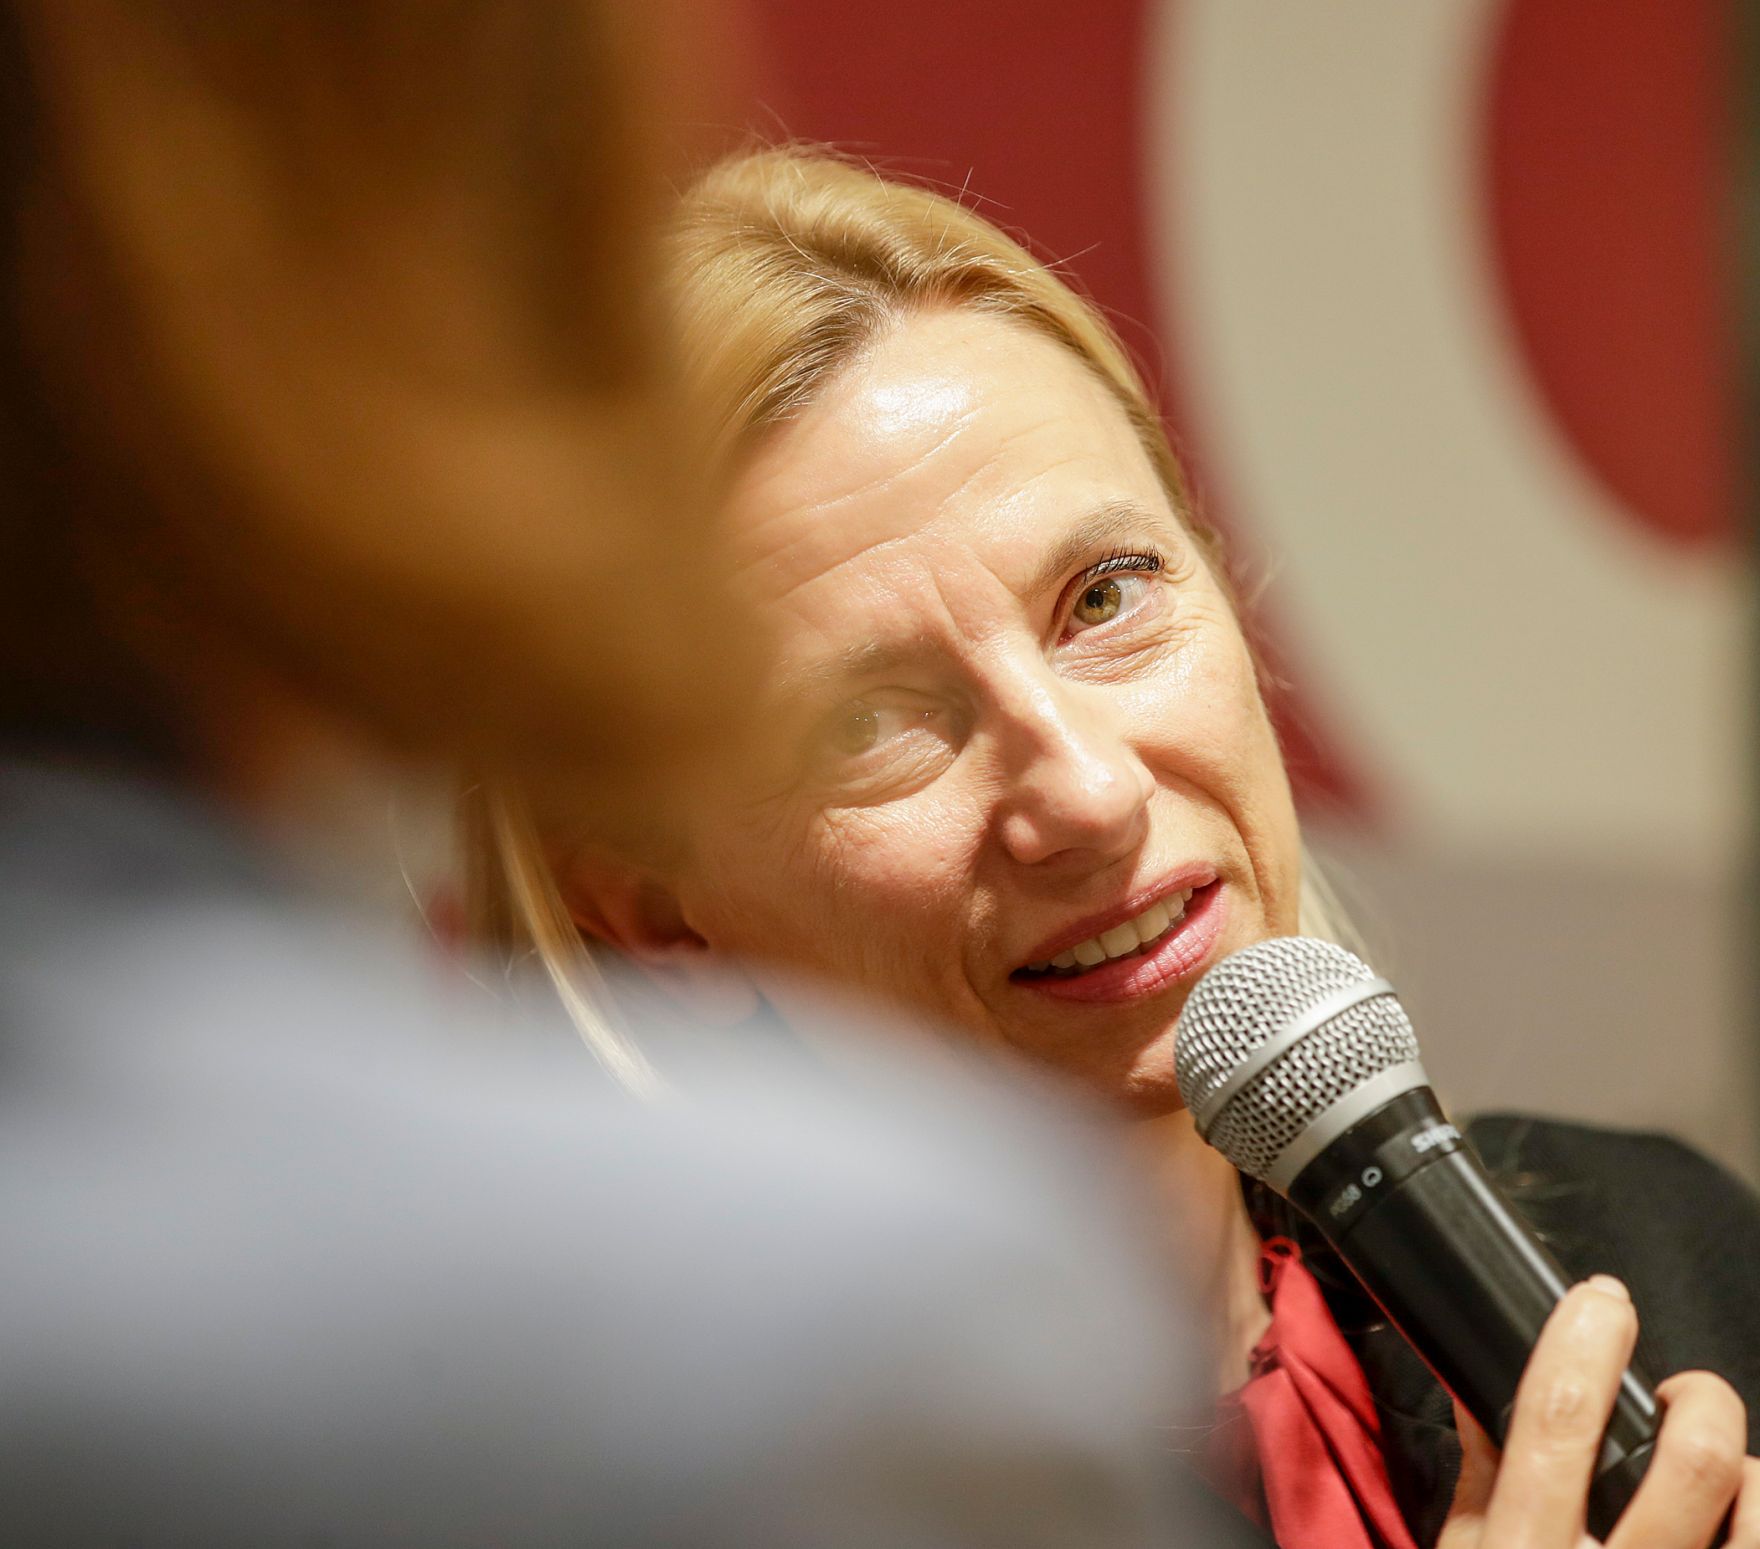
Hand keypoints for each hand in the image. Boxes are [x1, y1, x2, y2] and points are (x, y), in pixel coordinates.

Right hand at [1437, 1275, 1758, 1547]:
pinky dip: (1756, 1510)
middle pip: (1693, 1461)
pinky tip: (1728, 1517)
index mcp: (1526, 1545)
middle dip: (1698, 1399)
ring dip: (1742, 1469)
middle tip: (1679, 1398)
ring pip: (1753, 1507)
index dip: (1584, 1343)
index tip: (1599, 1301)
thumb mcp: (1465, 1548)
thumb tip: (1479, 1380)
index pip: (1560, 1422)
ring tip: (1707, 1470)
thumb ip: (1481, 1468)